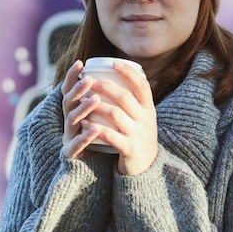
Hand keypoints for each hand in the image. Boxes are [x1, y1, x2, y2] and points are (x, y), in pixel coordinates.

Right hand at [60, 60, 102, 158]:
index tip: (80, 63)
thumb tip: (122, 74)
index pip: (68, 89)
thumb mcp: (98, 115)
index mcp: (73, 109)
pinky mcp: (71, 152)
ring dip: (83, 108)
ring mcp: (68, 135)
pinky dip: (86, 135)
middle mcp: (68, 120)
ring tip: (95, 99)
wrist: (92, 166)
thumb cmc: (98, 135)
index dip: (72, 76)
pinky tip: (96, 128)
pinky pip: (77, 143)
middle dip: (78, 89)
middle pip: (68, 101)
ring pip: (71, 119)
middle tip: (89, 80)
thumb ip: (103, 98)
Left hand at [83, 60, 157, 174]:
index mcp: (150, 109)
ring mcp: (139, 135)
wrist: (147, 169)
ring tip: (83, 99)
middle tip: (90, 81)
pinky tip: (85, 123)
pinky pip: (111, 136)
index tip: (114, 63)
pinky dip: (97, 128)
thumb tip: (120, 76)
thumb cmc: (138, 137)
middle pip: (125, 97)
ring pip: (116, 115)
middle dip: (106, 86)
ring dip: (97, 105)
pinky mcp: (130, 149)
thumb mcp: (143, 118)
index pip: (142, 86)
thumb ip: (135, 102)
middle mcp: (146, 120)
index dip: (129, 73)